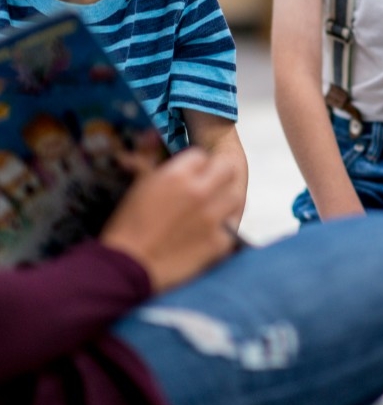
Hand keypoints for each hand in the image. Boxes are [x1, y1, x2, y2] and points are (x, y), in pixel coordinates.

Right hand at [100, 148, 240, 292]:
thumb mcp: (136, 186)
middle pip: (227, 169)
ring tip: (213, 209)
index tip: (190, 175)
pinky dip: (223, 230)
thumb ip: (148, 158)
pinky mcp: (219, 242)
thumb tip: (153, 136)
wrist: (124, 268)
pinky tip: (210, 234)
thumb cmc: (125, 227)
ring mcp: (212, 217)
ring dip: (225, 201)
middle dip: (218, 175)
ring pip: (236, 197)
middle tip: (208, 187)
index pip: (201, 155)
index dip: (195, 165)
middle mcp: (200, 191)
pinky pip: (232, 227)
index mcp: (177, 175)